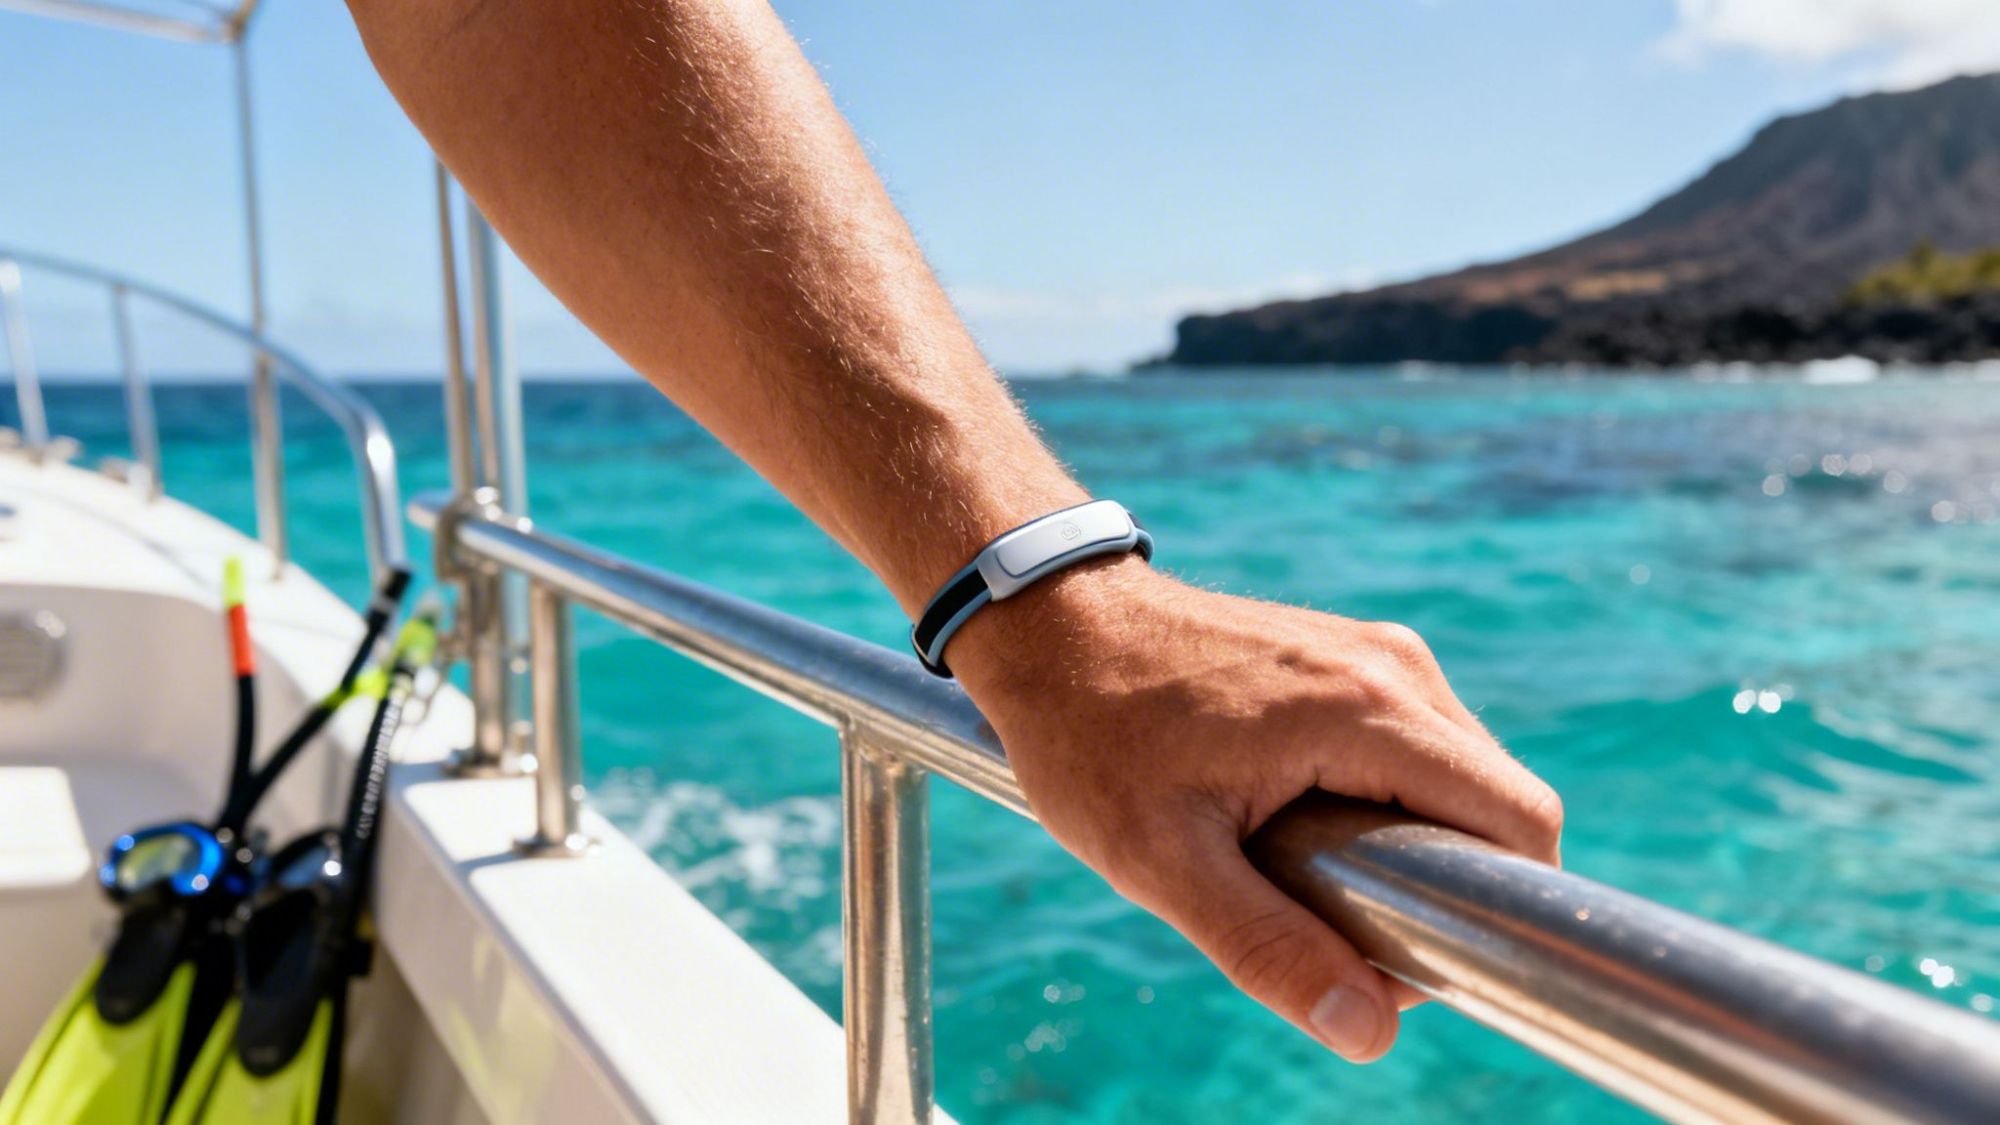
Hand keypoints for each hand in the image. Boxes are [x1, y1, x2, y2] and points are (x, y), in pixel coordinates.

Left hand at [947, 556, 1563, 1062]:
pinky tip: (1298, 824)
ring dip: (1414, 845)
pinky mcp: (1354, 654)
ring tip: (1304, 874)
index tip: (1412, 955)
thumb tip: (1371, 1031)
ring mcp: (1377, 652)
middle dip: (1448, 887)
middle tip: (1337, 929)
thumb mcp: (1161, 861)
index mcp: (1367, 710)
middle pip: (1495, 805)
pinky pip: (1415, 747)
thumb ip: (1267, 947)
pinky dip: (1385, 803)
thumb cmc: (1092, 736)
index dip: (1496, 908)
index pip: (1519, 820)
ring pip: (1458, 779)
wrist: (1052, 623)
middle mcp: (1395, 667)